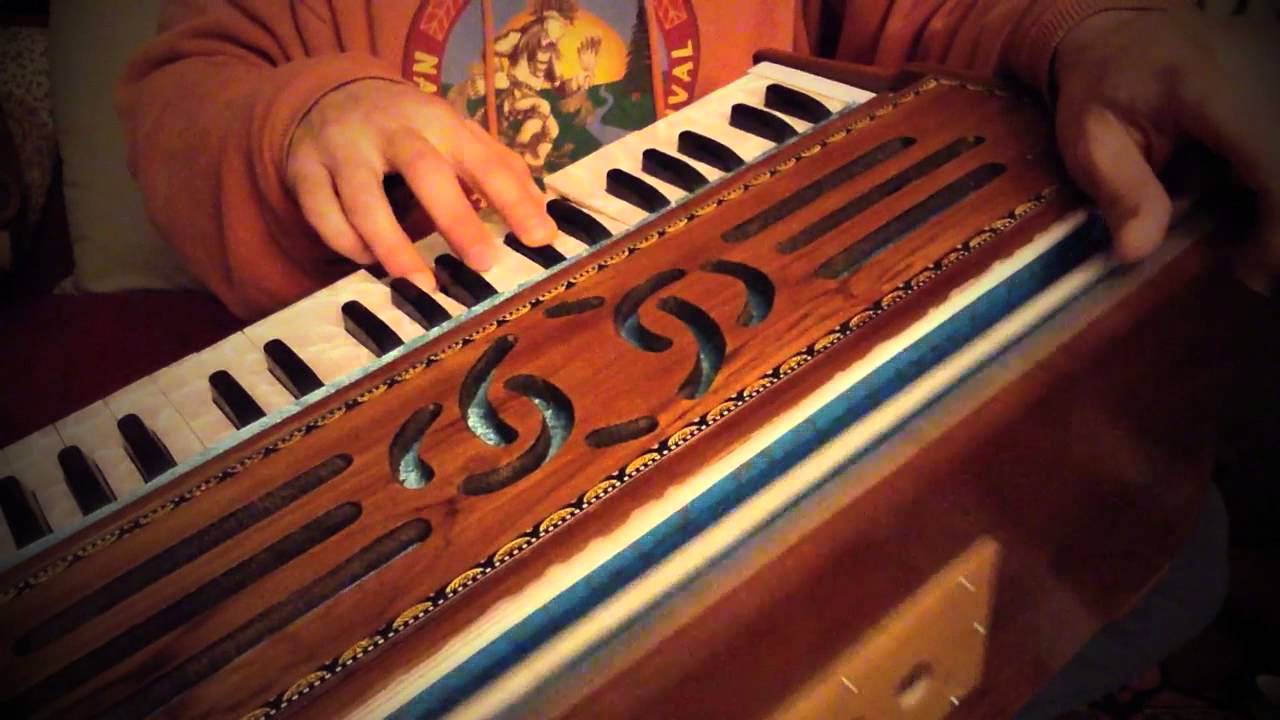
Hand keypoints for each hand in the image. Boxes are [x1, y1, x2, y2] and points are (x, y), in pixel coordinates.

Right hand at [286, 79, 556, 289]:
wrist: (329, 95)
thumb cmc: (410, 128)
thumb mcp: (456, 134)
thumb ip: (499, 169)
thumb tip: (543, 216)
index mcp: (438, 120)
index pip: (482, 159)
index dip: (512, 199)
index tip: (540, 237)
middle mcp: (390, 131)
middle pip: (423, 171)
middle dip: (455, 218)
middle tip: (483, 262)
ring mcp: (343, 150)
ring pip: (363, 200)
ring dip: (392, 246)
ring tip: (421, 284)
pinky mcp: (305, 171)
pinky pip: (322, 215)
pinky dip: (346, 244)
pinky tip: (369, 262)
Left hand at [1054, 9, 1279, 292]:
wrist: (1124, 34)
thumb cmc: (1104, 89)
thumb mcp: (1091, 141)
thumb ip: (1121, 195)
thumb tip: (1134, 254)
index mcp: (1214, 88)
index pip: (1277, 163)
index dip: (1279, 228)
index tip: (1251, 270)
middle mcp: (1267, 74)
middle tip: (1252, 265)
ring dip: (1276, 206)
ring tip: (1253, 242)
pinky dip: (1272, 183)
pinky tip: (1255, 207)